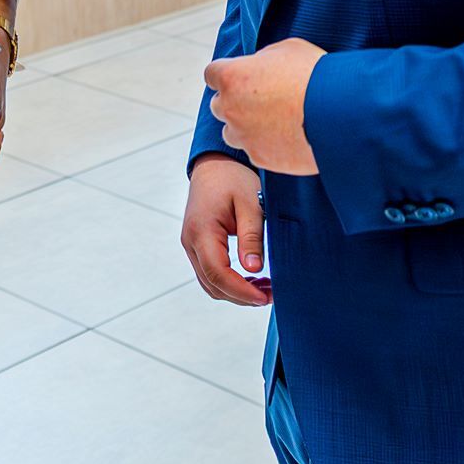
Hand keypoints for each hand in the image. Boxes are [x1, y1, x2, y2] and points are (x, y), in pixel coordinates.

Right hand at [182, 154, 271, 306]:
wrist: (214, 166)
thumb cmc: (232, 179)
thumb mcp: (250, 203)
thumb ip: (251, 236)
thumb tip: (255, 269)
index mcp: (202, 230)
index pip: (218, 272)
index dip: (242, 290)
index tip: (265, 297)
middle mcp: (190, 241)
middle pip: (212, 284)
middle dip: (242, 296)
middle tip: (272, 295)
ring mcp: (190, 245)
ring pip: (210, 283)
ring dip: (236, 292)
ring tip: (265, 289)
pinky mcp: (196, 247)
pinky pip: (210, 274)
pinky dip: (229, 283)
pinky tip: (252, 279)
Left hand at [204, 39, 325, 177]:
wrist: (340, 113)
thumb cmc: (315, 74)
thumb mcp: (287, 49)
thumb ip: (262, 59)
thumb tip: (257, 67)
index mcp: (232, 77)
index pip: (212, 74)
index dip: (226, 75)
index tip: (238, 78)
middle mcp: (230, 108)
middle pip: (219, 105)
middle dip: (235, 101)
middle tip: (262, 99)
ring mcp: (243, 136)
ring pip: (232, 132)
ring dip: (245, 126)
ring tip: (275, 121)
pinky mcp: (260, 158)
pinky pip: (255, 151)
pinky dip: (266, 145)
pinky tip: (287, 137)